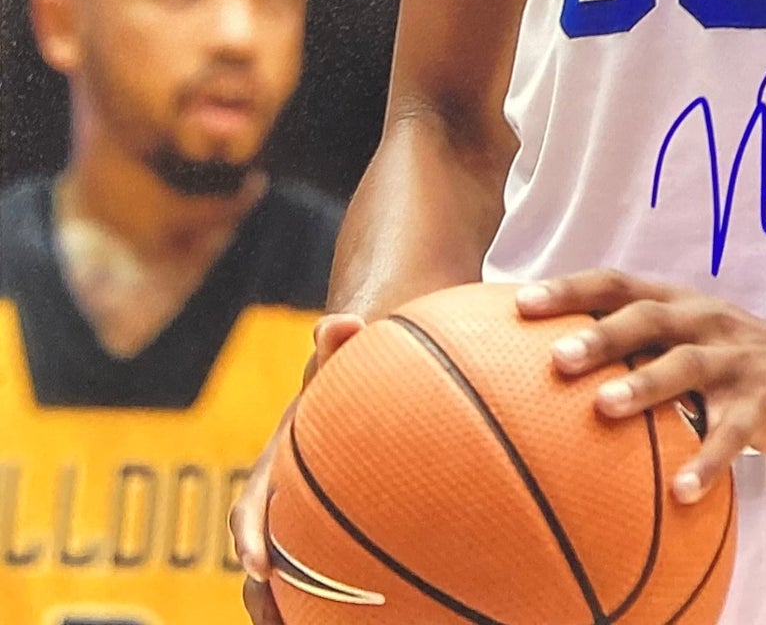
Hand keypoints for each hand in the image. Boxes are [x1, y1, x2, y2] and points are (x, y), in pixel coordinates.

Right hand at [233, 312, 364, 623]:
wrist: (357, 381)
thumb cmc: (348, 371)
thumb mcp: (341, 352)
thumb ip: (338, 337)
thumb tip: (341, 321)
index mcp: (275, 465)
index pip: (251, 503)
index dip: (248, 534)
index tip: (258, 564)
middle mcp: (280, 502)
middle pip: (258, 558)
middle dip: (259, 594)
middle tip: (271, 619)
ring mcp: (300, 525)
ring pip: (284, 580)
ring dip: (286, 611)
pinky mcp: (326, 539)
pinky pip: (323, 578)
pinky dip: (327, 603)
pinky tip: (368, 616)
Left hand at [519, 271, 765, 502]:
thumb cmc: (740, 359)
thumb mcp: (694, 339)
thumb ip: (640, 347)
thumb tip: (553, 368)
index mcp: (682, 306)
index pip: (620, 284)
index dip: (572, 290)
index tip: (521, 304)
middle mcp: (705, 324)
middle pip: (649, 319)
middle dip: (601, 336)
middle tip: (556, 358)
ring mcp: (736, 363)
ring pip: (686, 367)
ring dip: (644, 387)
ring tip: (604, 410)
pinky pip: (733, 434)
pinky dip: (707, 460)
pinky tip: (681, 492)